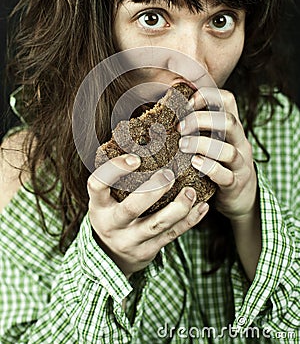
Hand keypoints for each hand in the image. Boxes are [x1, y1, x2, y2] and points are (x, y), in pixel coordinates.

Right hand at [88, 154, 208, 276]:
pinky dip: (189, 221)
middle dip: (152, 191)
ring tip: (191, 191)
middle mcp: (112, 224)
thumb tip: (140, 137)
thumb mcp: (105, 199)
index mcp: (99, 206)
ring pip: (157, 225)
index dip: (114, 170)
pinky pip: (172, 235)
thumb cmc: (112, 214)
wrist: (111, 256)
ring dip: (177, 208)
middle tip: (169, 174)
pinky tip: (202, 206)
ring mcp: (131, 240)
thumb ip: (118, 178)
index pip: (97, 185)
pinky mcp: (149, 250)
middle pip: (131, 208)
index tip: (134, 158)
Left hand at [178, 88, 256, 220]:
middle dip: (202, 120)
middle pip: (229, 121)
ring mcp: (240, 164)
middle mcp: (240, 142)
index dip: (207, 96)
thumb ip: (198, 127)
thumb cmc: (218, 163)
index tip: (185, 104)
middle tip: (179, 127)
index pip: (228, 100)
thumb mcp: (213, 141)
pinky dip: (209, 168)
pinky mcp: (236, 184)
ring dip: (202, 145)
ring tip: (183, 146)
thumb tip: (162, 111)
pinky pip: (226, 176)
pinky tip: (194, 164)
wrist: (241, 198)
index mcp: (232, 128)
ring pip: (228, 150)